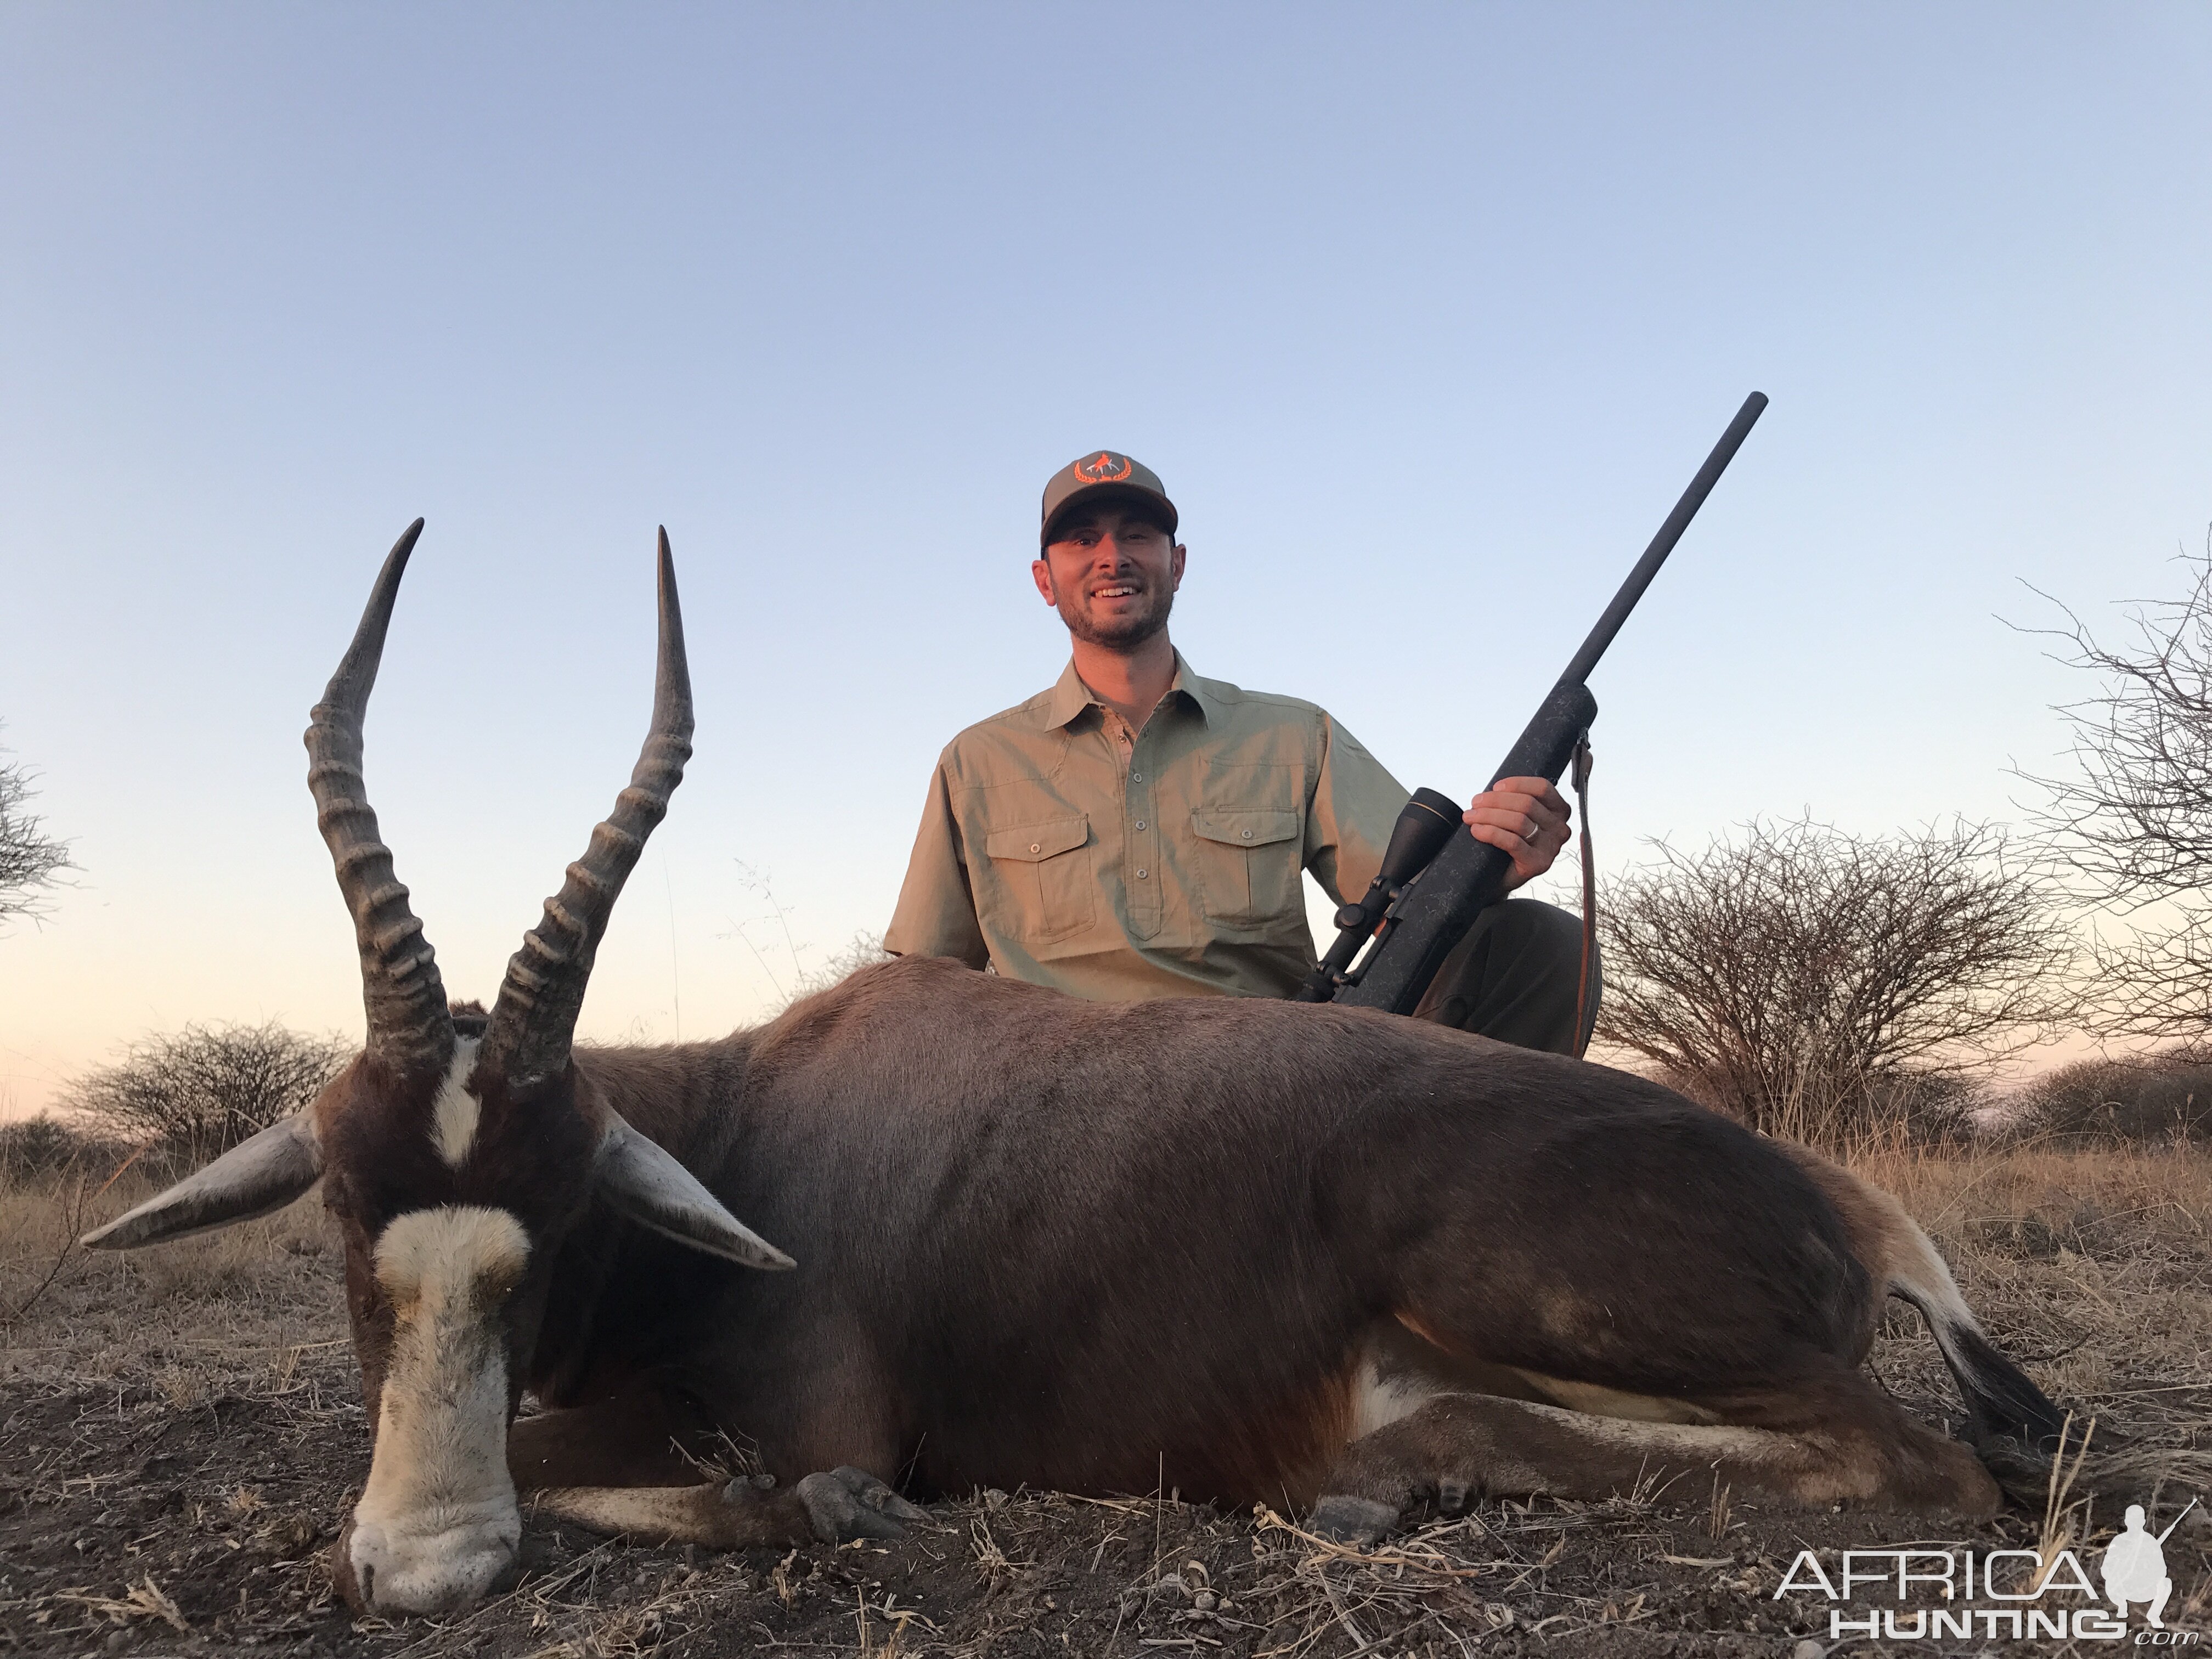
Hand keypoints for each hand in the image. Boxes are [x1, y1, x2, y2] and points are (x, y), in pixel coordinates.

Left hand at [1463, 777, 1571, 891]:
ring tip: (1471, 817)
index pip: (1542, 788)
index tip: (1495, 787)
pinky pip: (1512, 842)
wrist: (1500, 876)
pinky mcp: (1538, 863)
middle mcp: (1559, 828)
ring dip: (1489, 815)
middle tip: (1475, 804)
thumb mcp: (1518, 815)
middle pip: (1527, 803)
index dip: (1517, 784)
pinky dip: (1491, 833)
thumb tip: (1494, 790)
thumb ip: (1515, 800)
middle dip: (1495, 801)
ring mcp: (1551, 847)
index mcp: (1559, 811)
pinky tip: (1477, 830)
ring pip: (1518, 821)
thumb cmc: (1509, 843)